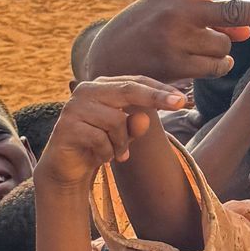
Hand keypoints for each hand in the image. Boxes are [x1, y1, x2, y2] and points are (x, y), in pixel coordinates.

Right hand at [38, 78, 187, 188]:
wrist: (68, 167)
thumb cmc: (100, 144)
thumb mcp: (124, 135)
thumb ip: (134, 124)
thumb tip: (143, 119)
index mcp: (102, 86)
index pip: (135, 82)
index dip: (159, 90)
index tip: (183, 100)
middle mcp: (86, 90)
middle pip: (128, 90)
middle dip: (156, 97)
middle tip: (179, 105)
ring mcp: (74, 107)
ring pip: (116, 121)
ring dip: (122, 143)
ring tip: (116, 153)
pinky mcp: (67, 127)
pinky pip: (100, 139)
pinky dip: (107, 152)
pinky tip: (100, 157)